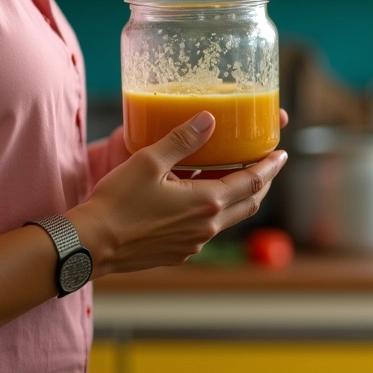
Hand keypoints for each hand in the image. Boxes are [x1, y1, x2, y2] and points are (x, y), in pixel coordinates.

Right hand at [71, 111, 287, 276]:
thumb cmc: (117, 202)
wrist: (91, 245)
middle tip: (267, 164)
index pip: (252, 182)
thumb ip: (183, 140)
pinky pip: (208, 229)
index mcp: (206, 203)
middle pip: (248, 203)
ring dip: (239, 197)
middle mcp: (206, 228)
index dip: (270, 167)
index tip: (282, 154)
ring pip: (229, 218)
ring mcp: (193, 244)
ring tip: (238, 176)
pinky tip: (201, 198)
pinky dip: (216, 210)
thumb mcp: (149, 162)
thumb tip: (209, 119)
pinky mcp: (178, 253)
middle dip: (261, 182)